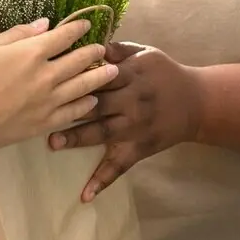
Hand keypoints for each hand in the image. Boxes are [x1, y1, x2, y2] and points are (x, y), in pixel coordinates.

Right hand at [0, 18, 117, 149]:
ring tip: (113, 71)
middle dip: (94, 52)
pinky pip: (74, 112)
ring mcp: (49, 100)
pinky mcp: (46, 122)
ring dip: (100, 76)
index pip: (64, 36)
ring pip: (83, 86)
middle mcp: (46, 74)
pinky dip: (86, 105)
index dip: (78, 28)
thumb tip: (45, 24)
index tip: (87, 25)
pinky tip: (92, 101)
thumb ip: (17, 35)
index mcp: (31, 52)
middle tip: (103, 49)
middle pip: (79, 60)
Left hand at [48, 42, 201, 201]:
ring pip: (104, 133)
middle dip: (73, 108)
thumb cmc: (164, 73)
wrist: (197, 102)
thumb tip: (87, 44)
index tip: (53, 76)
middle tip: (43, 111)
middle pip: (99, 104)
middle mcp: (134, 102)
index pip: (101, 75)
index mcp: (133, 75)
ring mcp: (136, 128)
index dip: (78, 76)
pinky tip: (84, 195)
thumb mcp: (145, 53)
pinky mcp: (140, 149)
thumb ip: (117, 50)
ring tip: (53, 142)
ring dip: (79, 138)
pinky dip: (102, 182)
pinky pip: (120, 167)